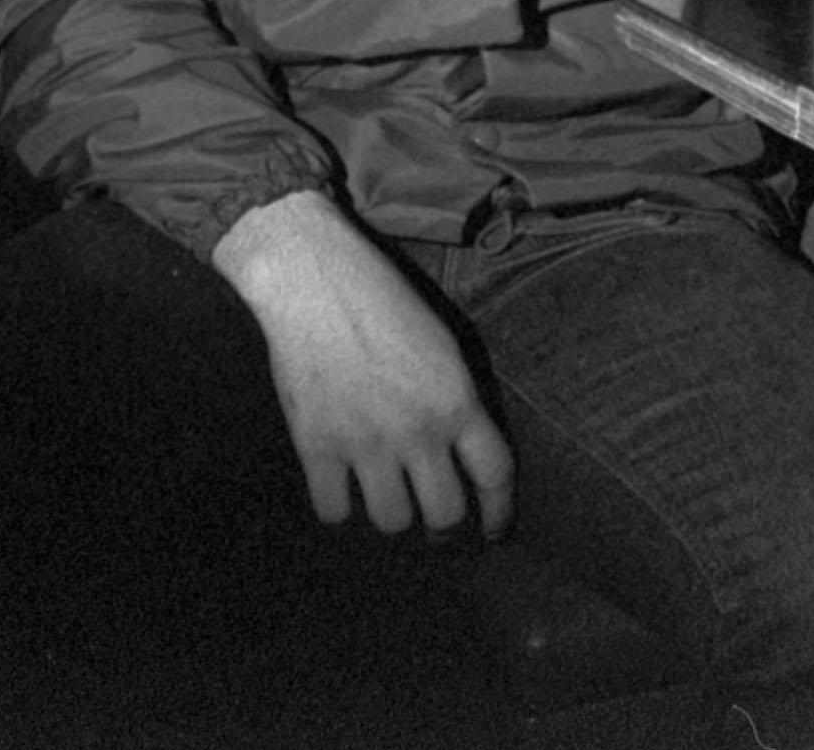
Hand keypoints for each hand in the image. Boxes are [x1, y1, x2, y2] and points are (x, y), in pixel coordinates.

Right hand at [213, 191, 515, 537]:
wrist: (314, 281)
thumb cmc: (383, 300)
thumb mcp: (442, 345)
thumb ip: (456, 401)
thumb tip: (463, 452)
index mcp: (457, 400)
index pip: (496, 475)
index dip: (499, 513)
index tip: (493, 531)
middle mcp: (418, 430)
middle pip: (445, 514)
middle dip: (444, 526)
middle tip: (434, 522)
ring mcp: (366, 443)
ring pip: (392, 521)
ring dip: (393, 515)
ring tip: (386, 497)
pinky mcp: (317, 448)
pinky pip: (334, 511)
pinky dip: (340, 507)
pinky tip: (341, 489)